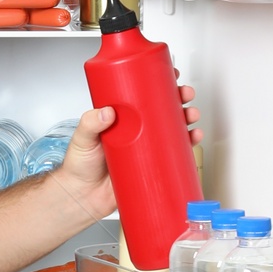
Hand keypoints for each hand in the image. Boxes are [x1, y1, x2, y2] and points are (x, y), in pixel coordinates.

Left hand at [57, 81, 201, 220]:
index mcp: (121, 118)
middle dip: (179, 98)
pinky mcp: (152, 166)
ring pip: (172, 128)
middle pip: (163, 108)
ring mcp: (146, 148)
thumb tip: (107, 112)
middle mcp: (136, 130)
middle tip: (183, 95)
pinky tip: (193, 138)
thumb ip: (90, 123)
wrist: (83, 198)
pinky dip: (187, 144)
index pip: (143, 94)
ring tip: (190, 116)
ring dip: (187, 118)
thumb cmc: (79, 166)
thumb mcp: (82, 138)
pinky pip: (174, 154)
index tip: (170, 73)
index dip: (159, 82)